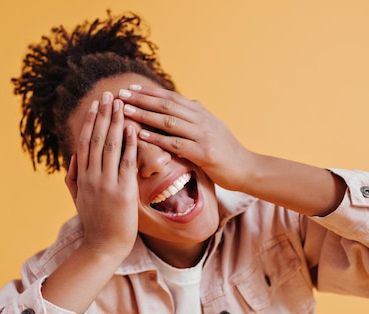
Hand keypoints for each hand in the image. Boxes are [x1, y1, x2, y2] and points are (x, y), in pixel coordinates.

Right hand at [65, 92, 138, 257]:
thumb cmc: (93, 223)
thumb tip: (74, 156)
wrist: (102, 247)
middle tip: (111, 94)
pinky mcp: (123, 192)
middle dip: (104, 114)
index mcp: (82, 176)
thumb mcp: (77, 198)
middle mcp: (92, 176)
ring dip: (116, 122)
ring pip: (111, 146)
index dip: (91, 120)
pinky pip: (126, 162)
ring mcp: (107, 183)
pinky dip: (130, 144)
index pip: (85, 141)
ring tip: (122, 104)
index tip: (96, 103)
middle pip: (97, 138)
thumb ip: (73, 176)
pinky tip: (133, 128)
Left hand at [119, 85, 253, 190]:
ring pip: (168, 121)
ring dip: (145, 114)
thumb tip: (189, 101)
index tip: (130, 88)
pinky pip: (176, 143)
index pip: (171, 98)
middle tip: (120, 94)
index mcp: (201, 113)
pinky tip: (141, 135)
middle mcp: (201, 120)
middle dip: (141, 98)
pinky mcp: (204, 153)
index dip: (149, 92)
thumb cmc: (228, 151)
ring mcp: (203, 135)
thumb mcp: (214, 128)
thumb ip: (199, 116)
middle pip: (166, 105)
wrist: (248, 169)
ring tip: (125, 110)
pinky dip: (157, 138)